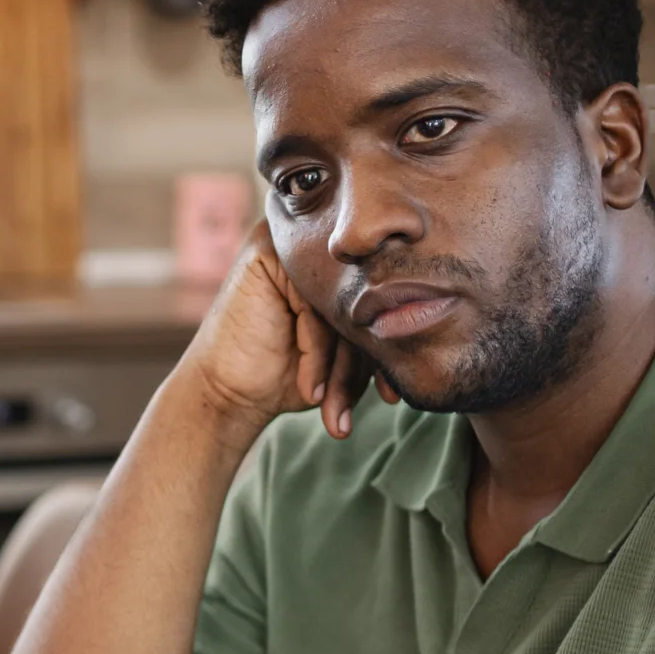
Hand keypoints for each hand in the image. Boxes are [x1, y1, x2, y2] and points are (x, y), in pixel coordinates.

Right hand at [183, 221, 385, 441]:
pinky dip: (314, 353)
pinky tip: (309, 389)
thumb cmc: (285, 376)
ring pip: (339, 306)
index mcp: (338, 265)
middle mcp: (317, 248)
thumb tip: (427, 329)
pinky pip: (311, 305)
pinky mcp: (267, 252)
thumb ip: (373, 335)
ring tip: (333, 409)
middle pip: (361, 301)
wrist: (228, 394)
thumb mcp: (343, 357)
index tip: (392, 395)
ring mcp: (291, 244)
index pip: (376, 301)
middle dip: (365, 363)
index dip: (385, 350)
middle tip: (378, 402)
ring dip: (339, 368)